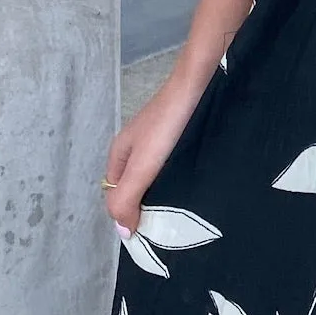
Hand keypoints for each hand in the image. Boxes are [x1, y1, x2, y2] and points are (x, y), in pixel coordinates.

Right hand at [103, 72, 206, 234]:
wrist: (199, 81)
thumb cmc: (167, 124)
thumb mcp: (141, 166)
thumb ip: (126, 198)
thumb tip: (123, 232)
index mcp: (119, 153)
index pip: (116, 196)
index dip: (129, 213)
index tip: (151, 229)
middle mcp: (135, 146)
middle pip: (135, 186)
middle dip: (148, 204)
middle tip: (171, 221)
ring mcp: (157, 139)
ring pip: (156, 175)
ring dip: (167, 190)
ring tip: (185, 204)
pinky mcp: (178, 133)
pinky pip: (173, 163)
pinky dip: (180, 175)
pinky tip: (194, 181)